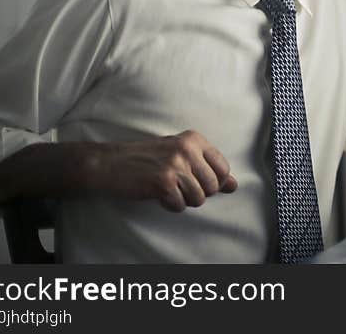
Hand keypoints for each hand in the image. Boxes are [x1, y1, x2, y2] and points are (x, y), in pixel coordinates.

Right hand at [93, 130, 237, 211]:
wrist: (110, 162)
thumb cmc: (147, 159)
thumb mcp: (180, 156)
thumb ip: (208, 168)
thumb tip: (234, 185)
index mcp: (194, 139)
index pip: (223, 169)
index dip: (213, 182)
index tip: (196, 180)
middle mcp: (188, 149)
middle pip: (212, 186)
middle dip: (198, 193)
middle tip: (178, 186)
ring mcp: (176, 165)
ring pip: (198, 198)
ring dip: (183, 200)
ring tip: (168, 189)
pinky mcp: (163, 182)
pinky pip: (180, 205)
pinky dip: (170, 205)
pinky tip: (159, 194)